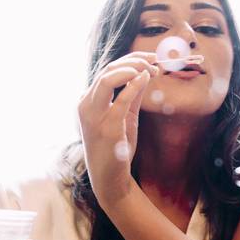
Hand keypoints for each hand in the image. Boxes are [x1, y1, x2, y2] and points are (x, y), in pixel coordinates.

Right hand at [77, 52, 157, 206]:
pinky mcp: (106, 127)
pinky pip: (120, 100)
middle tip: (154, 61)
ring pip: (107, 78)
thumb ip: (131, 96)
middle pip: (107, 70)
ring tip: (151, 69)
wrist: (110, 178)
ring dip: (132, 69)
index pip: (107, 71)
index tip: (151, 60)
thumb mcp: (125, 117)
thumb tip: (144, 74)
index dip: (130, 61)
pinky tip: (146, 78)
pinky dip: (133, 85)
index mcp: (87, 101)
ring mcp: (93, 116)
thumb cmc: (115, 149)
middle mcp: (85, 105)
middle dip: (133, 61)